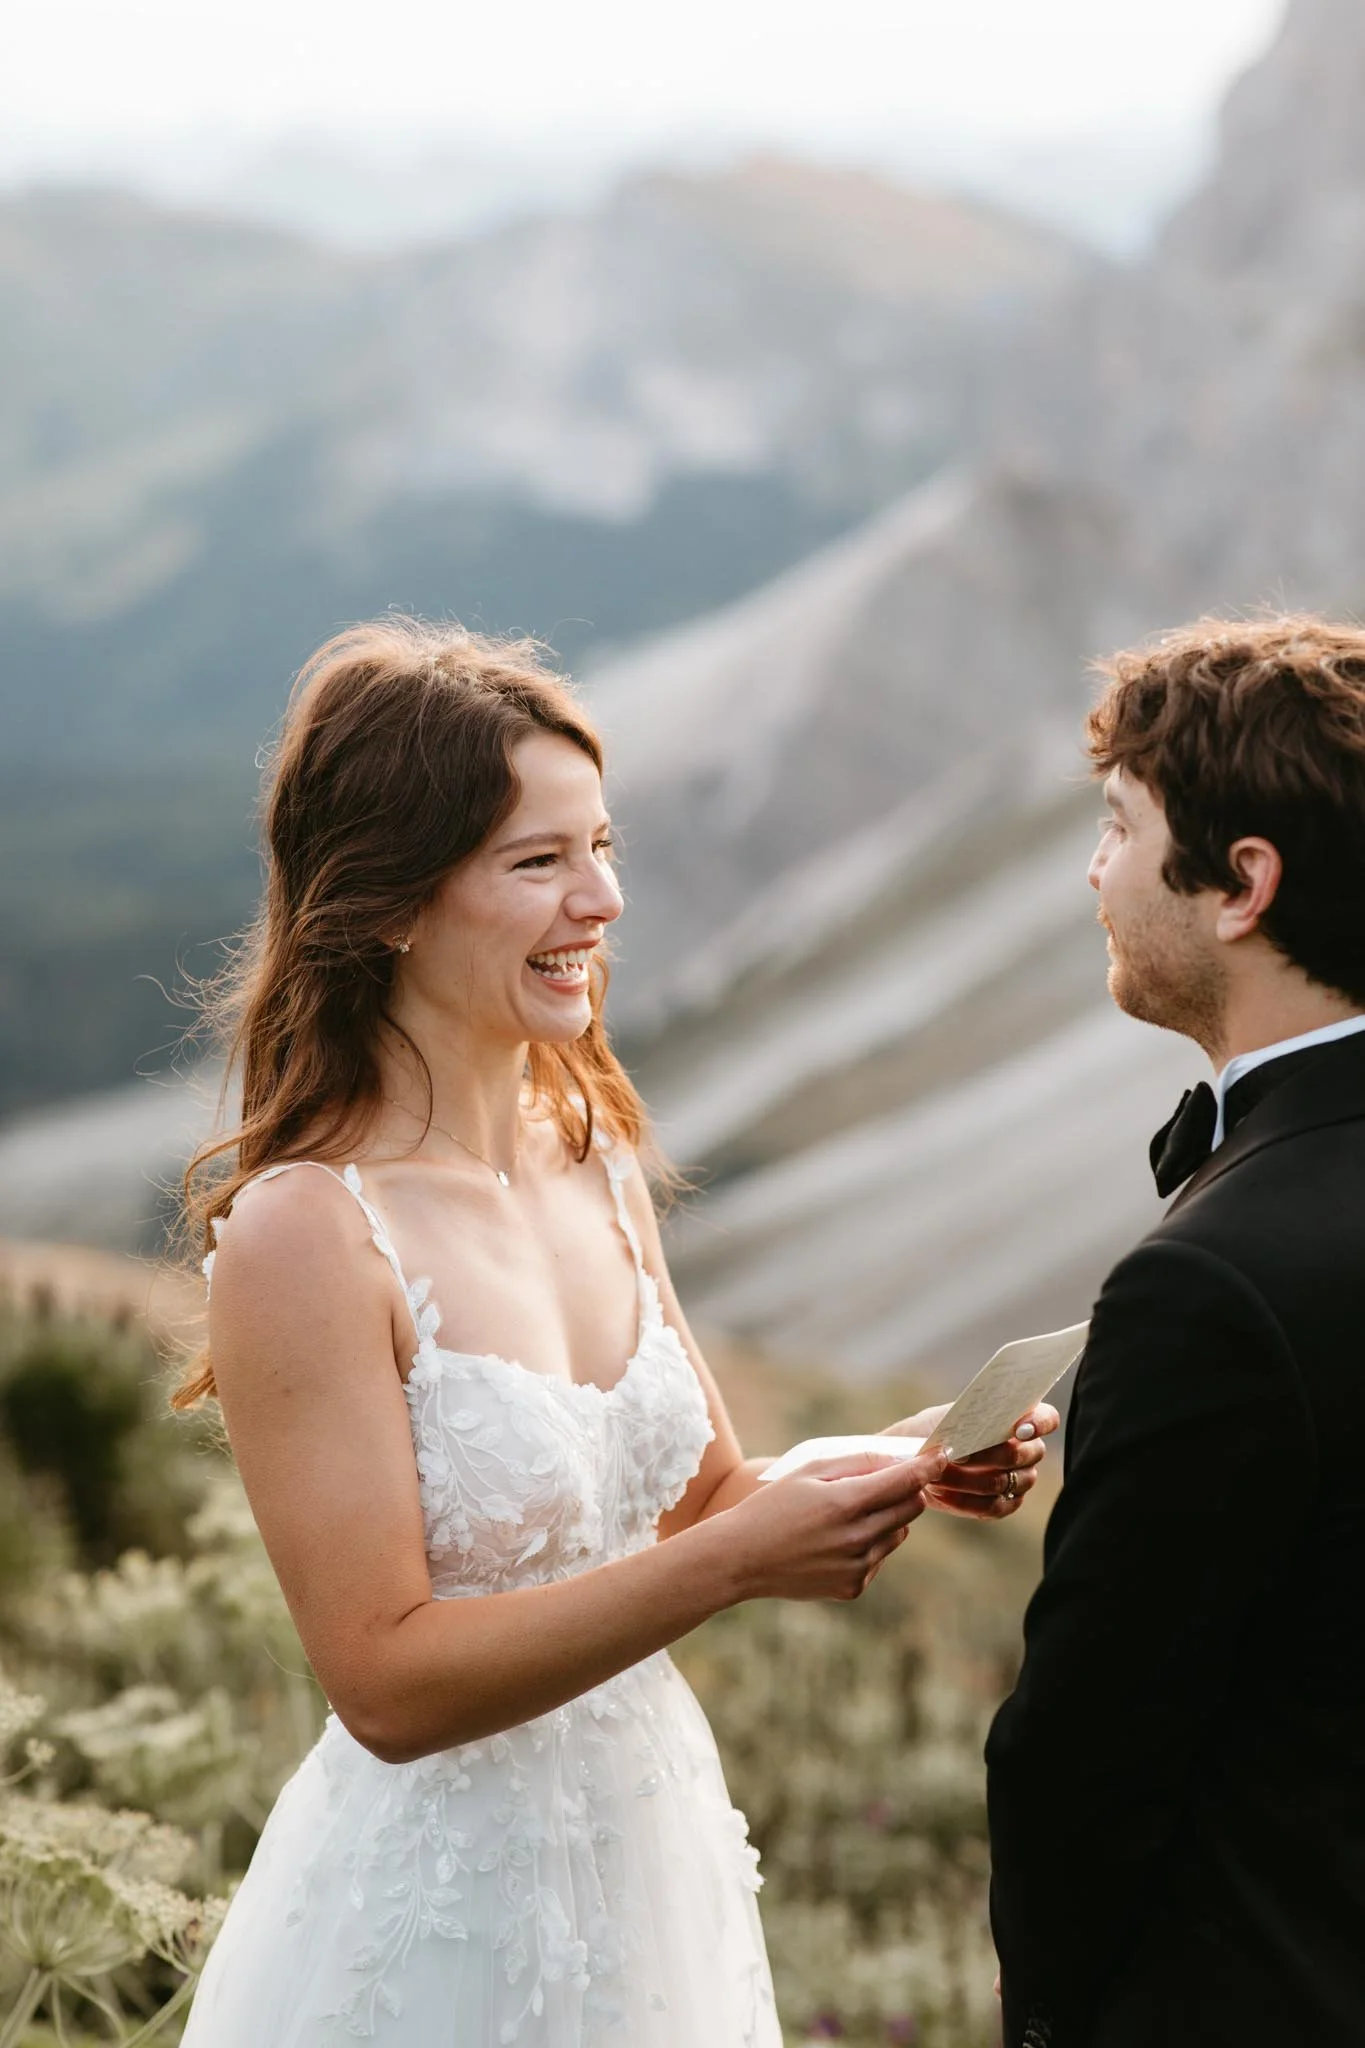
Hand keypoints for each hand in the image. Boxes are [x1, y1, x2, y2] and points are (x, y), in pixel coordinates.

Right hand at [722, 1446, 949, 1602]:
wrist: (742, 1558)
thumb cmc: (773, 1506)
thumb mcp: (809, 1471)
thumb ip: (856, 1462)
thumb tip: (896, 1459)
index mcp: (845, 1503)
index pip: (904, 1481)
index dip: (927, 1467)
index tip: (942, 1456)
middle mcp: (856, 1537)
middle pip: (911, 1508)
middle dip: (909, 1490)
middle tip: (890, 1482)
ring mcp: (857, 1567)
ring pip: (898, 1533)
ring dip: (887, 1518)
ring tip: (849, 1514)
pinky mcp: (853, 1587)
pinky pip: (879, 1558)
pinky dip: (870, 1545)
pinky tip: (835, 1542)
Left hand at [881, 1404, 1061, 1521]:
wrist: (918, 1455)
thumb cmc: (936, 1429)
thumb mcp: (944, 1417)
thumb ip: (963, 1422)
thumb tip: (970, 1436)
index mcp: (1021, 1419)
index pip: (1047, 1419)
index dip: (1039, 1423)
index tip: (1017, 1429)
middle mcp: (1028, 1450)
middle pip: (1027, 1454)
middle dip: (990, 1454)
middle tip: (959, 1453)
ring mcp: (1020, 1479)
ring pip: (1006, 1481)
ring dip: (968, 1479)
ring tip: (938, 1473)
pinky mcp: (1005, 1504)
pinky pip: (993, 1507)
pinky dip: (964, 1500)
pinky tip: (940, 1493)